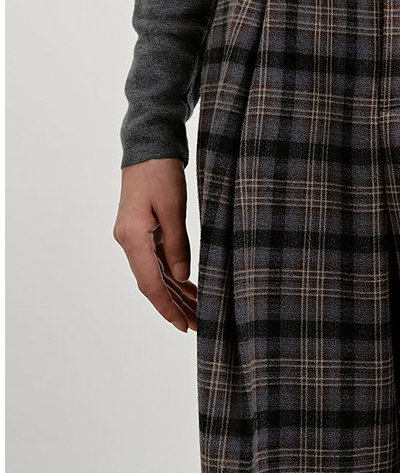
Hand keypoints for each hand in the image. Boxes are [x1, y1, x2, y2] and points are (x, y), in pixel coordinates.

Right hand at [113, 159, 197, 331]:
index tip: (183, 326)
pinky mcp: (141, 231)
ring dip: (175, 294)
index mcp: (133, 237)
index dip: (167, 308)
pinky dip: (173, 277)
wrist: (148, 146)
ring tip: (197, 313)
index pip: (150, 284)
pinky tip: (189, 287)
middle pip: (152, 284)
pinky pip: (156, 261)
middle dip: (174, 307)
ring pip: (155, 275)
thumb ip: (177, 244)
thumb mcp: (174, 207)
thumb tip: (183, 276)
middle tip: (197, 326)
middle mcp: (128, 241)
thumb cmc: (161, 172)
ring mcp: (133, 237)